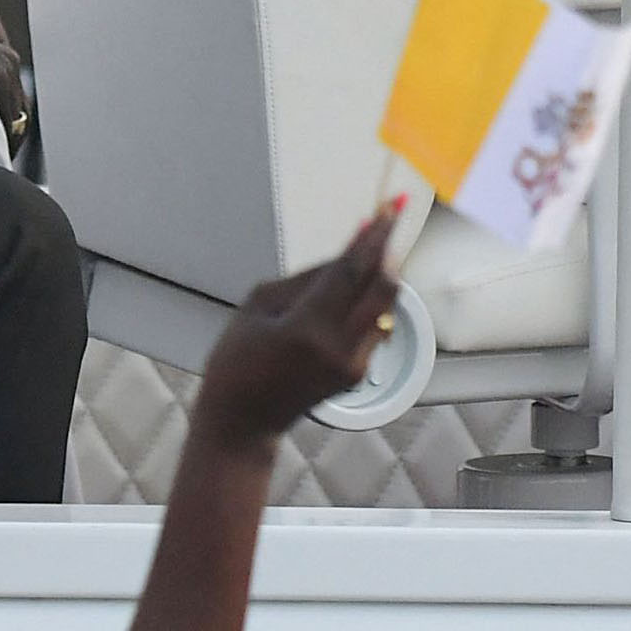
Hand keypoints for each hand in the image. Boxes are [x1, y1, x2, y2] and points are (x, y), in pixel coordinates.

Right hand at [191, 204, 401, 452]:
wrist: (241, 425)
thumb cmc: (237, 362)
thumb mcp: (260, 305)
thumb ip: (309, 276)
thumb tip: (351, 249)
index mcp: (307, 329)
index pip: (353, 270)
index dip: (375, 234)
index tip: (393, 205)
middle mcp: (339, 348)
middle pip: (383, 286)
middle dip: (388, 248)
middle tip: (389, 218)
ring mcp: (353, 365)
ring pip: (386, 305)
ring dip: (382, 272)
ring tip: (368, 248)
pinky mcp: (358, 374)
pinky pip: (376, 325)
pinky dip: (371, 299)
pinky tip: (356, 287)